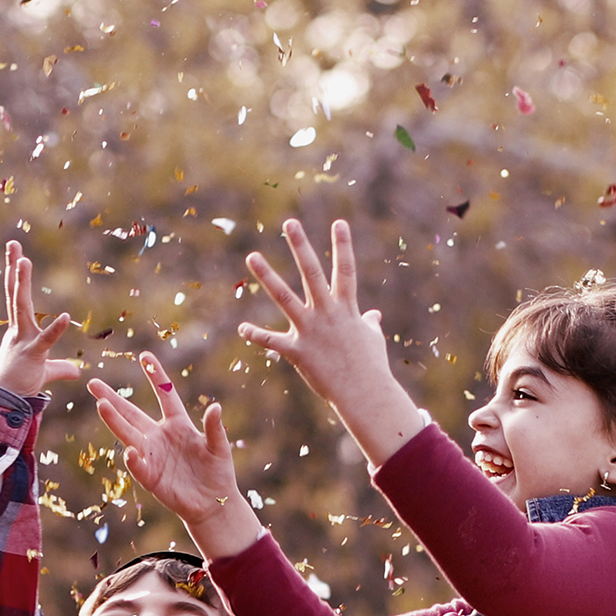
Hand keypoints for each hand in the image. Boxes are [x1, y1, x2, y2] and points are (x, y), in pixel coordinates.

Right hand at [0, 240, 84, 399]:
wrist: (6, 406)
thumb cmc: (21, 387)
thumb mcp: (44, 373)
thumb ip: (60, 367)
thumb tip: (77, 371)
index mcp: (20, 330)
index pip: (18, 297)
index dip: (17, 276)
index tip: (17, 255)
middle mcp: (18, 330)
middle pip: (15, 294)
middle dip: (14, 268)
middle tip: (13, 244)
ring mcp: (22, 341)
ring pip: (21, 307)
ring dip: (21, 283)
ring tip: (23, 261)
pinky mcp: (31, 356)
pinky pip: (45, 340)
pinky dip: (55, 329)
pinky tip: (65, 316)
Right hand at [85, 353, 260, 557]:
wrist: (213, 504)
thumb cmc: (217, 472)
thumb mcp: (218, 447)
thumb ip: (214, 428)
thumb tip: (215, 407)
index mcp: (178, 424)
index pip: (165, 395)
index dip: (156, 376)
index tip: (144, 356)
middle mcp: (159, 436)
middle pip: (132, 413)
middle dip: (112, 398)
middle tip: (93, 383)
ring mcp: (152, 456)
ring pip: (129, 435)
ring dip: (115, 421)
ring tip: (102, 405)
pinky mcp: (151, 478)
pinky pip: (140, 466)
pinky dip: (135, 460)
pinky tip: (131, 452)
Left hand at [237, 219, 427, 465]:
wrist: (364, 393)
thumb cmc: (370, 366)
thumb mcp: (372, 340)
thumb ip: (369, 324)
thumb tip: (373, 316)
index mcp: (346, 308)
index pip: (345, 270)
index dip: (343, 246)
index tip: (339, 222)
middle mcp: (327, 313)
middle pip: (312, 273)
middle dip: (301, 247)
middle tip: (290, 223)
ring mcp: (311, 331)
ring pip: (285, 298)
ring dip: (268, 276)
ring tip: (252, 256)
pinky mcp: (298, 352)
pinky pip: (273, 341)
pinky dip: (257, 335)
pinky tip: (242, 328)